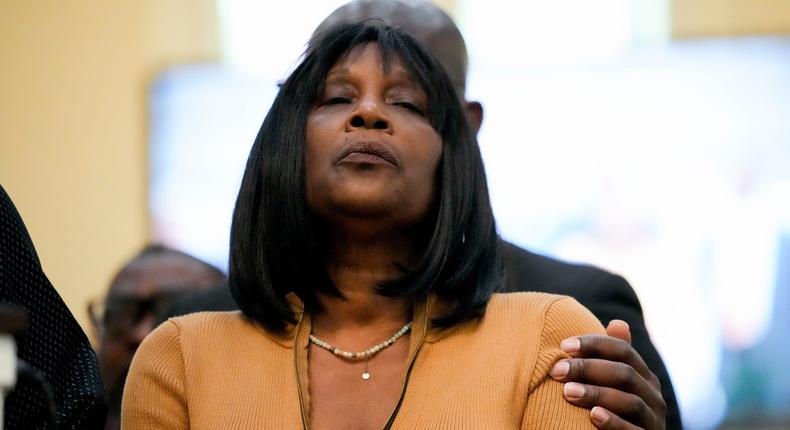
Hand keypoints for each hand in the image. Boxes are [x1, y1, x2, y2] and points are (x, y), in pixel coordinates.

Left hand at [549, 320, 665, 428]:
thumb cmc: (616, 410)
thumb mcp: (615, 383)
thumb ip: (613, 358)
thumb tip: (617, 323)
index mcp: (644, 376)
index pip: (623, 350)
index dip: (594, 344)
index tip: (563, 345)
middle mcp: (653, 396)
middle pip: (624, 374)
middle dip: (588, 369)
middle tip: (557, 370)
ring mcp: (653, 420)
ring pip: (629, 402)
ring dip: (596, 394)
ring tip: (567, 391)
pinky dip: (614, 422)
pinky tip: (593, 415)